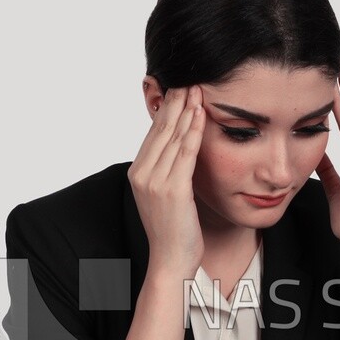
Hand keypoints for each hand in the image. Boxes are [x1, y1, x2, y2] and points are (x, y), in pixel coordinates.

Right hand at [128, 85, 205, 275]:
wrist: (172, 261)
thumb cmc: (174, 230)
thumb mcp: (167, 195)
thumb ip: (169, 171)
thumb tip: (181, 148)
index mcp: (138, 173)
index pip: (154, 133)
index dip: (167, 109)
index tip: (179, 88)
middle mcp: (142, 174)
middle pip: (161, 130)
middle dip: (176, 102)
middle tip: (189, 78)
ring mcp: (155, 182)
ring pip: (173, 138)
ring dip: (186, 110)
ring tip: (197, 89)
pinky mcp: (172, 190)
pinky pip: (185, 154)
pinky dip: (194, 132)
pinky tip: (201, 115)